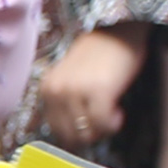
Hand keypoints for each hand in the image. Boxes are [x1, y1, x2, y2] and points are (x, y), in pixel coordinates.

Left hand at [35, 26, 146, 149]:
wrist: (120, 32)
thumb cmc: (99, 55)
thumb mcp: (71, 78)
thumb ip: (66, 101)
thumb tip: (72, 135)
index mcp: (47, 88)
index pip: (55, 128)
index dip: (76, 133)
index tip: (91, 124)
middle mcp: (56, 90)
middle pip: (69, 135)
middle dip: (89, 134)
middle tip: (104, 122)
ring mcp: (75, 91)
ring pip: (86, 133)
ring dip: (102, 130)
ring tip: (111, 114)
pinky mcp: (99, 91)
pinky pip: (103, 124)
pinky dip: (112, 125)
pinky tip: (118, 113)